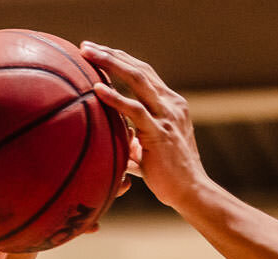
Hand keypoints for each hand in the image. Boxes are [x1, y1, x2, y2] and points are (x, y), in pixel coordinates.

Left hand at [80, 42, 210, 211]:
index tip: (98, 53)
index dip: (121, 60)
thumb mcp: (148, 151)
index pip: (144, 73)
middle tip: (86, 47)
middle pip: (139, 69)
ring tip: (87, 55)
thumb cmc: (168, 176)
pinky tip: (97, 90)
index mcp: (171, 104)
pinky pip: (135, 111)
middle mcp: (171, 104)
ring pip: (137, 79)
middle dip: (111, 54)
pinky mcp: (160, 132)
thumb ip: (132, 140)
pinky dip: (115, 98)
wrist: (191, 192)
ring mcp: (167, 116)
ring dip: (110, 63)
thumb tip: (110, 138)